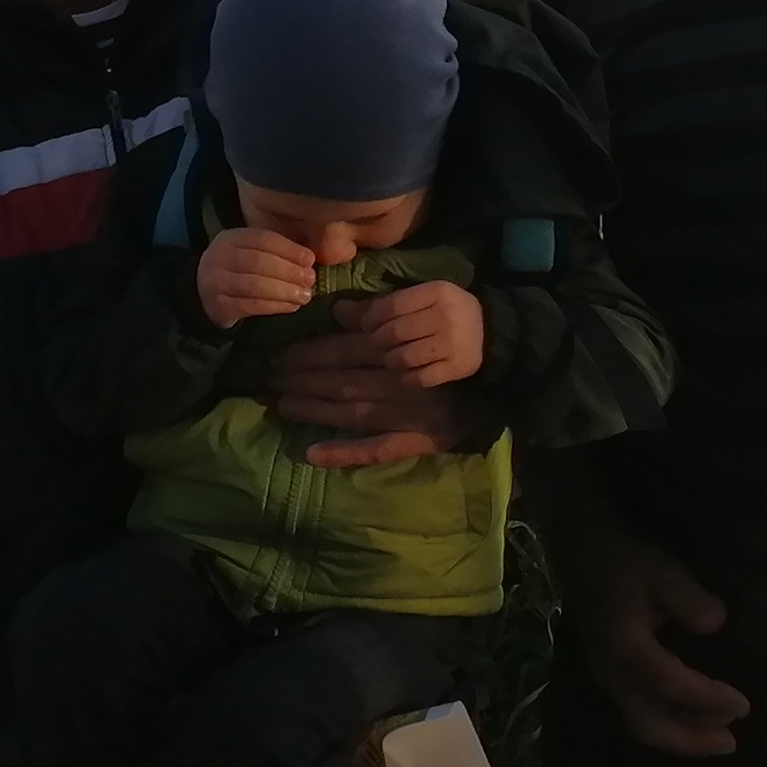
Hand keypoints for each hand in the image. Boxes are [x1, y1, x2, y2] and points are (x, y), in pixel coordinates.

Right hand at [196, 227, 314, 330]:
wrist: (203, 297)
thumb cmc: (237, 272)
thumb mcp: (249, 253)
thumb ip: (275, 253)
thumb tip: (309, 260)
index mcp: (231, 238)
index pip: (263, 239)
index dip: (289, 249)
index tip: (310, 259)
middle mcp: (219, 256)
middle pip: (259, 261)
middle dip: (289, 271)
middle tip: (310, 279)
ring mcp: (215, 282)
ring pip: (255, 285)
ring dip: (284, 290)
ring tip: (305, 295)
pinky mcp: (218, 305)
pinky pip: (251, 305)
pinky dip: (275, 306)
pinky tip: (291, 306)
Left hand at [267, 325, 477, 468]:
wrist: (497, 372)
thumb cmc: (455, 335)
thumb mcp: (423, 313)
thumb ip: (381, 314)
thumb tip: (340, 311)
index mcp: (392, 353)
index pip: (340, 353)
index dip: (307, 354)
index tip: (278, 355)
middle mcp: (390, 386)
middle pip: (337, 382)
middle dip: (301, 380)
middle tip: (270, 378)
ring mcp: (399, 417)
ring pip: (347, 413)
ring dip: (312, 410)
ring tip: (282, 404)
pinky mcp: (409, 442)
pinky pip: (374, 450)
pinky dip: (343, 453)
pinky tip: (313, 455)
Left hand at [341, 281, 482, 389]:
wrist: (489, 333)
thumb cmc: (445, 312)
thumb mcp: (419, 299)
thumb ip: (380, 304)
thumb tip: (338, 309)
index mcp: (436, 291)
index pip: (390, 305)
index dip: (369, 318)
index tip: (363, 326)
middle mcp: (445, 316)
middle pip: (392, 333)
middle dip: (375, 342)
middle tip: (366, 348)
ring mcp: (452, 343)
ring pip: (401, 358)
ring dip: (389, 361)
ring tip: (387, 361)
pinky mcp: (456, 368)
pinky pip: (418, 378)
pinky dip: (405, 378)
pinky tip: (403, 375)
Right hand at [565, 530, 748, 757]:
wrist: (582, 559)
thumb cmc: (625, 565)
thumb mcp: (662, 571)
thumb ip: (688, 597)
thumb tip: (716, 623)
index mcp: (625, 647)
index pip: (671, 686)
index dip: (707, 700)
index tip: (743, 705)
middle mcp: (613, 674)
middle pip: (651, 724)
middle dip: (692, 739)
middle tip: (731, 743)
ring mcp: (608, 681)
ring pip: (643, 725)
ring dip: (682, 738)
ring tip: (720, 740)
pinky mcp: (611, 681)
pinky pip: (639, 716)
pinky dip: (669, 727)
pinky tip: (693, 723)